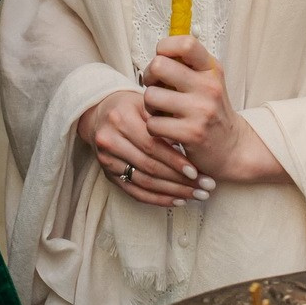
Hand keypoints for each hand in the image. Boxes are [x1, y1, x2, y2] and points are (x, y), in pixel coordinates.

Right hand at [77, 90, 201, 207]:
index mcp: (122, 119)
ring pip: (144, 182)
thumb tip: (193, 142)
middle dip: (180, 180)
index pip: (151, 145)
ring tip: (197, 195)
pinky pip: (135, 192)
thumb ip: (165, 119)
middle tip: (205, 188)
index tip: (197, 172)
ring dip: (173, 192)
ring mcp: (108, 160)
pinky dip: (158, 199)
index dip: (174, 160)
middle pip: (149, 166)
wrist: (100, 114)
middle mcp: (111, 140)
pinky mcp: (109, 175)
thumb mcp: (146, 104)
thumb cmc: (131, 106)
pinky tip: (178, 200)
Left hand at [141, 36, 283, 184]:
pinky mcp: (191, 133)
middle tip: (156, 88)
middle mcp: (208, 87)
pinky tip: (165, 129)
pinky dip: (153, 128)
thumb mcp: (208, 81)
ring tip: (161, 111)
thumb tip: (158, 52)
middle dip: (149, 77)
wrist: (232, 147)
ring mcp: (201, 110)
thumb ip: (187, 65)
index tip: (163, 61)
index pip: (185, 43)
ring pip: (151, 95)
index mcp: (211, 69)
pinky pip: (153, 124)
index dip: (165, 48)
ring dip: (149, 106)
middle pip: (159, 66)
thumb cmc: (211, 110)